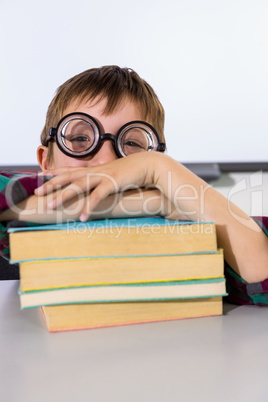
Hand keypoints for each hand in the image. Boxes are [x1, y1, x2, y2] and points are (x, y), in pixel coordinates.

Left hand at [35, 153, 158, 219]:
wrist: (149, 164)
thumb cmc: (132, 172)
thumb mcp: (114, 175)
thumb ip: (103, 181)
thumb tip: (97, 188)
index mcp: (94, 169)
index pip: (70, 169)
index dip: (54, 172)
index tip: (40, 175)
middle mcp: (95, 171)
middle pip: (68, 177)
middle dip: (51, 185)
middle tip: (37, 193)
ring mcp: (103, 176)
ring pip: (78, 185)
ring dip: (63, 196)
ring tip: (51, 206)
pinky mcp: (112, 183)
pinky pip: (97, 197)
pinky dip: (89, 207)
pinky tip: (81, 217)